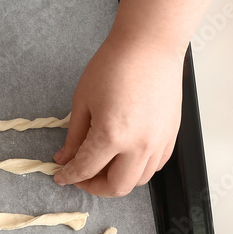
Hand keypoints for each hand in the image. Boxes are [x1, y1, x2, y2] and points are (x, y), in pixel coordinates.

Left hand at [53, 35, 183, 196]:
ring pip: (139, 180)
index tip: (61, 176)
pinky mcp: (171, 135)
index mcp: (111, 136)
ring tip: (103, 166)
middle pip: (116, 187)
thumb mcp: (83, 101)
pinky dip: (139, 169)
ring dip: (118, 180)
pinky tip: (125, 157)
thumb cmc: (115, 65)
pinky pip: (155, 165)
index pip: (86, 169)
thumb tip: (65, 158)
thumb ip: (74, 136)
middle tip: (81, 176)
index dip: (69, 176)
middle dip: (94, 187)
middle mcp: (139, 145)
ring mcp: (158, 142)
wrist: (149, 45)